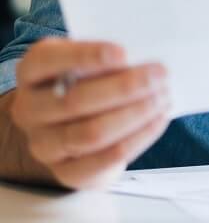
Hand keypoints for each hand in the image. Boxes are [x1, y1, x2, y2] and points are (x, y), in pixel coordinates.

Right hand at [10, 38, 170, 188]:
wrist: (74, 126)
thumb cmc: (88, 81)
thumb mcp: (89, 61)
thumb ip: (108, 56)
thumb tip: (145, 55)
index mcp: (31, 73)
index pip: (46, 61)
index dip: (84, 56)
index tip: (123, 53)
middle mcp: (29, 109)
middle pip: (75, 100)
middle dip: (125, 87)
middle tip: (160, 75)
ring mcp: (44, 145)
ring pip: (91, 133)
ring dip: (135, 113)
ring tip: (163, 97)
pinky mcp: (67, 172)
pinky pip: (105, 159)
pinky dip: (138, 138)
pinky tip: (158, 119)